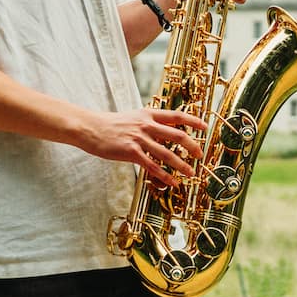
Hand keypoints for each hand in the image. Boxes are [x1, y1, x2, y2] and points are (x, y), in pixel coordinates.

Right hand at [79, 108, 206, 185]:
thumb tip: (165, 130)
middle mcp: (146, 124)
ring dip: (181, 164)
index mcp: (148, 114)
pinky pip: (152, 165)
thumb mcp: (133, 117)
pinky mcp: (131, 152)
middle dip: (192, 145)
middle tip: (200, 155)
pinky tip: (172, 182)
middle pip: (177, 134)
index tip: (205, 126)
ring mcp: (139, 138)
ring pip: (167, 153)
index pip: (176, 115)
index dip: (193, 120)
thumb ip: (149, 122)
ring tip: (191, 173)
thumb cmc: (111, 125)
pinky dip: (164, 175)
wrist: (91, 128)